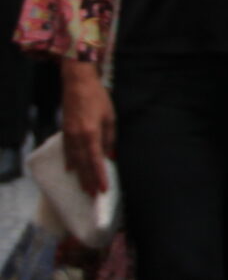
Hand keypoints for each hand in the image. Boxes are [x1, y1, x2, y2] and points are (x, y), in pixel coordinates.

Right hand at [60, 60, 113, 197]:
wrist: (78, 84)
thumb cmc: (98, 99)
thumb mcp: (110, 118)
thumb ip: (110, 139)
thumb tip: (109, 156)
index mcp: (91, 134)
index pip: (96, 161)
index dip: (99, 176)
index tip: (103, 189)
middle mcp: (77, 137)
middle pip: (83, 164)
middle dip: (88, 180)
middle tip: (93, 195)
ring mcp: (68, 134)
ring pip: (74, 160)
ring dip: (80, 175)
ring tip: (84, 188)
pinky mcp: (64, 131)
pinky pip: (67, 151)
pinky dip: (70, 162)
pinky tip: (72, 170)